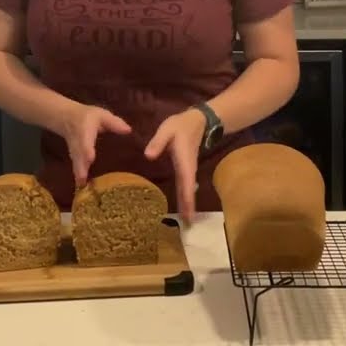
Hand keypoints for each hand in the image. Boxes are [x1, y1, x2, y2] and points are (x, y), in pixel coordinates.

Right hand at [59, 103, 131, 187]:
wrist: (67, 118)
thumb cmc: (88, 117)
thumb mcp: (101, 115)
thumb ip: (114, 123)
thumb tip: (128, 130)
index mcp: (85, 131)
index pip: (86, 141)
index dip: (88, 150)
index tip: (91, 158)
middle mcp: (78, 143)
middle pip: (79, 156)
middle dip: (81, 167)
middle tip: (82, 179)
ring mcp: (75, 151)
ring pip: (76, 163)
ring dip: (79, 174)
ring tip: (82, 186)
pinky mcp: (74, 158)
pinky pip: (76, 166)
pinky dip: (78, 176)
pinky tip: (81, 187)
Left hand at [143, 108, 206, 222]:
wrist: (197, 121)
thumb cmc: (180, 126)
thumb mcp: (167, 129)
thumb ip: (158, 142)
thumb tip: (148, 156)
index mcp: (183, 160)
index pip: (185, 181)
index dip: (187, 197)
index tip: (188, 212)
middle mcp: (188, 168)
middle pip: (188, 190)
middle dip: (189, 206)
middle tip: (189, 223)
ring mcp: (188, 170)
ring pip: (188, 189)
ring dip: (188, 204)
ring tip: (187, 220)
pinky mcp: (185, 170)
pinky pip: (185, 186)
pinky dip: (185, 197)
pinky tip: (182, 207)